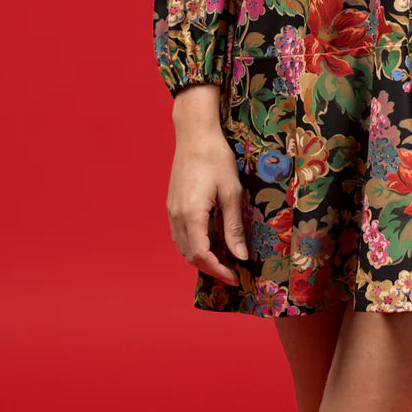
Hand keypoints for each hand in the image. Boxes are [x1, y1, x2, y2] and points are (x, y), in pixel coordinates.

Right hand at [166, 87, 248, 285]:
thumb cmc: (216, 159)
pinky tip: (208, 241)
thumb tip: (240, 256)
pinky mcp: (172, 205)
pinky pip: (179, 235)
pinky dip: (193, 245)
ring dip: (201, 258)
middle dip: (210, 268)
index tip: (235, 276)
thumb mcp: (231, 193)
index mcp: (192, 215)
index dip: (218, 270)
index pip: (202, 256)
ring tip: (222, 260)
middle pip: (190, 256)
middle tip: (231, 272)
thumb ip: (234, 227)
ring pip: (182, 247)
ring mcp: (171, 211)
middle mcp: (177, 216)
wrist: (195, 135)